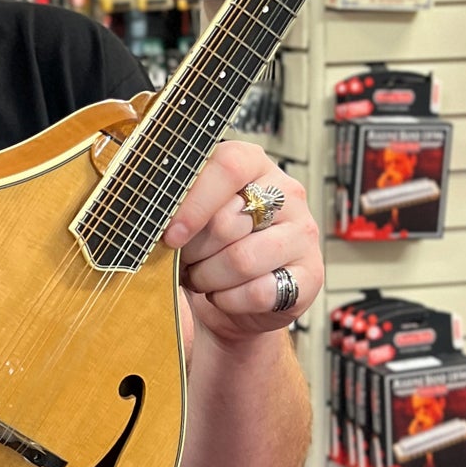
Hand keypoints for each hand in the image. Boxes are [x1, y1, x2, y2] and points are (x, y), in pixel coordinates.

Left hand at [163, 141, 322, 344]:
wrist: (235, 302)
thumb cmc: (208, 249)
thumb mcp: (190, 218)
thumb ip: (178, 206)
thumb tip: (154, 216)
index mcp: (253, 164)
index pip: (228, 166)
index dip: (193, 202)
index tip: (170, 233)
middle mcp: (285, 193)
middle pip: (227, 221)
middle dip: (194, 251)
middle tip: (186, 260)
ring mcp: (302, 233)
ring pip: (241, 260)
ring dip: (209, 278)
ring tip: (203, 278)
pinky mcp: (311, 274)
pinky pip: (259, 292)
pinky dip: (230, 301)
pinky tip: (226, 296)